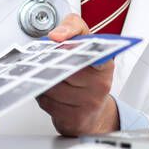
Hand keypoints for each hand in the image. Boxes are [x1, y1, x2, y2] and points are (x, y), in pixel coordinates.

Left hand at [35, 14, 119, 136]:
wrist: (92, 114)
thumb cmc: (86, 77)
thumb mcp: (85, 47)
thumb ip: (72, 29)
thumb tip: (56, 34)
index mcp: (105, 63)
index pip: (95, 49)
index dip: (73, 40)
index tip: (57, 38)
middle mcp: (101, 83)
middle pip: (63, 66)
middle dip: (49, 62)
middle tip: (46, 59)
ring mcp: (90, 103)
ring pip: (51, 84)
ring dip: (43, 80)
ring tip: (52, 79)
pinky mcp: (75, 119)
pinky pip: (47, 102)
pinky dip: (43, 96)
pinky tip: (52, 95)